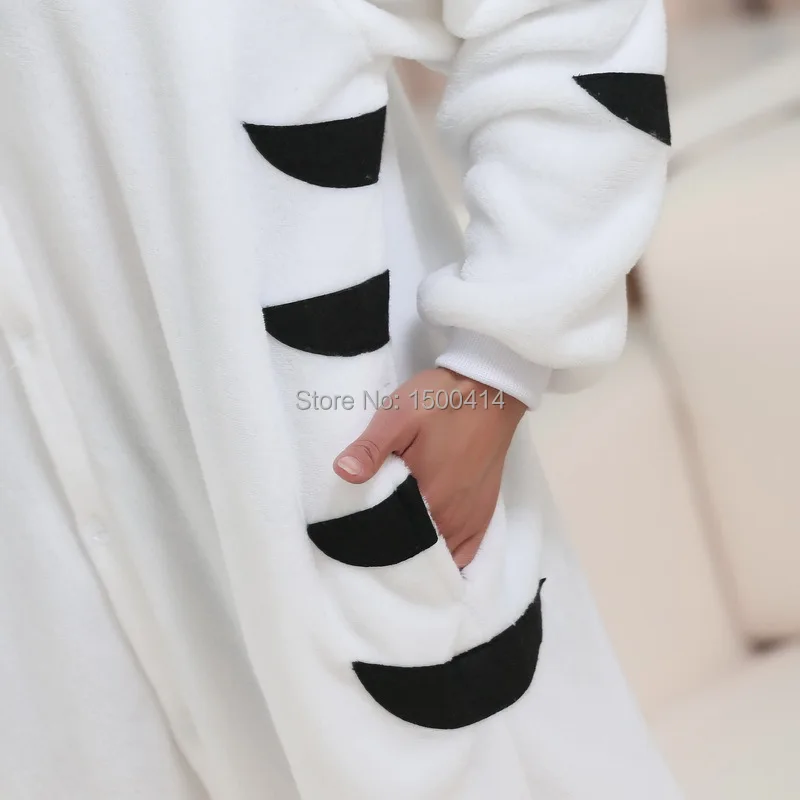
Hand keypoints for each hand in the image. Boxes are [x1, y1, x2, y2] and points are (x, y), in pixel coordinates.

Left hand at [333, 368, 526, 567]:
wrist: (491, 390)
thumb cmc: (441, 402)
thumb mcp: (397, 415)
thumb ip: (371, 447)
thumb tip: (342, 473)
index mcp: (427, 498)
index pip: (390, 540)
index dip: (369, 541)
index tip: (352, 534)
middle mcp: (452, 518)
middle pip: (414, 551)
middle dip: (391, 550)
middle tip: (367, 538)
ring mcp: (470, 518)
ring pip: (439, 555)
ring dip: (418, 553)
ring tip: (394, 544)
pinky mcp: (483, 512)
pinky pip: (465, 554)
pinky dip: (448, 558)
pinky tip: (430, 551)